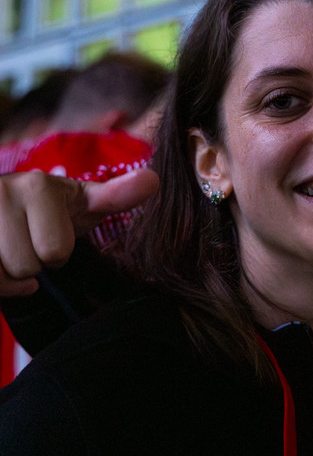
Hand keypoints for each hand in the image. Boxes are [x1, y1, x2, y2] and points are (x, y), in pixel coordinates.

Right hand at [0, 168, 158, 295]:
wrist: (0, 209)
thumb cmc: (47, 212)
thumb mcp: (83, 203)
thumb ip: (116, 196)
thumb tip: (154, 181)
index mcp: (37, 185)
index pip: (55, 252)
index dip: (57, 254)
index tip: (50, 235)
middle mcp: (2, 190)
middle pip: (26, 266)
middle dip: (30, 265)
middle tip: (27, 245)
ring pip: (0, 274)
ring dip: (6, 274)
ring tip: (7, 252)